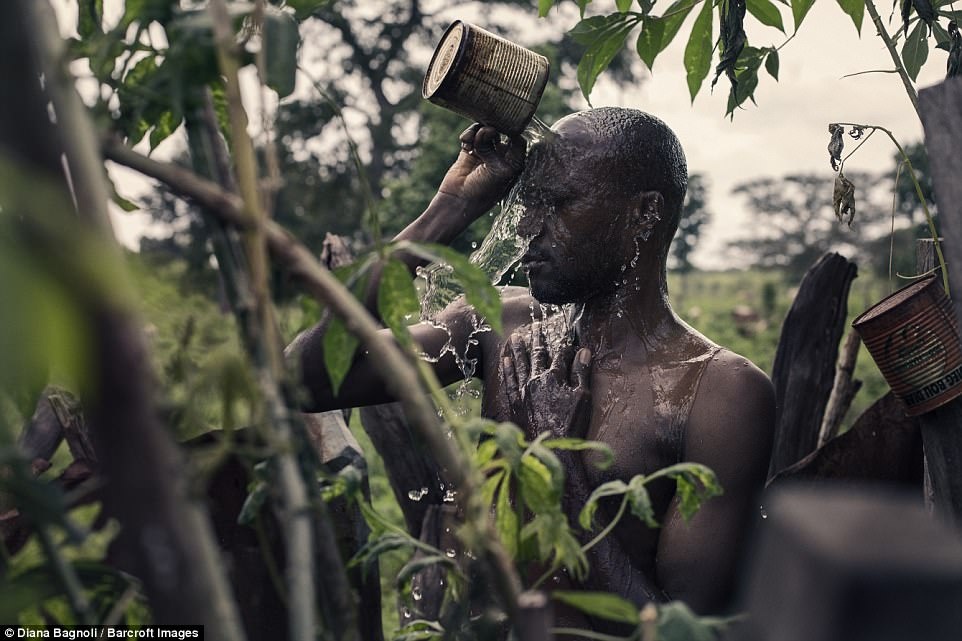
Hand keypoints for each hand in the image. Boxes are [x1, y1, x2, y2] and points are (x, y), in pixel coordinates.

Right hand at [437, 124, 525, 216]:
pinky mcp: (470, 150)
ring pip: (485, 131)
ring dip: (478, 132)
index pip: (518, 140)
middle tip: (484, 132)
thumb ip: (493, 147)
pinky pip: (471, 134)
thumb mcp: (497, 170)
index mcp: (514, 163)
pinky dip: (468, 136)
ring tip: (471, 142)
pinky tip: (464, 144)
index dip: (512, 130)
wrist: (457, 201)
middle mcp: (501, 156)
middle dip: (492, 129)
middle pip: (502, 132)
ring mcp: (485, 152)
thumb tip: (485, 128)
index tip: (503, 124)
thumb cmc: (483, 192)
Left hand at [499, 322, 591, 440]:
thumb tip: (583, 350)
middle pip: (537, 354)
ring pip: (519, 364)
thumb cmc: (570, 425)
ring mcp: (523, 390)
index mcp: (554, 377)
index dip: (563, 342)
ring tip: (515, 336)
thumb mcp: (582, 398)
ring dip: (518, 349)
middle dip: (537, 338)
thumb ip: (581, 373)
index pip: (559, 353)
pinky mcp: (514, 402)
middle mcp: (536, 380)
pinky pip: (509, 381)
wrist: (549, 450)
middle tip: (535, 324)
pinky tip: (504, 359)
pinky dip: (507, 369)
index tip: (562, 331)